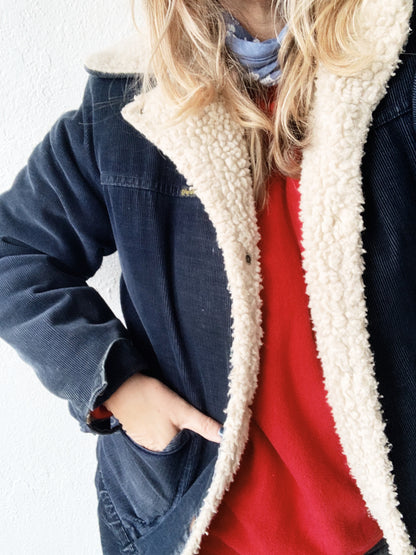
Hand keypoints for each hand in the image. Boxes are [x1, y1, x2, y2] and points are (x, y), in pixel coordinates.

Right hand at [104, 372, 222, 451]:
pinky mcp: (139, 435)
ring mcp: (145, 444)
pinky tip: (165, 420)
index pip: (190, 454)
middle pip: (179, 449)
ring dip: (174, 435)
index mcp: (167, 450)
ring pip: (168, 443)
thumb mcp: (182, 409)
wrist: (121, 386)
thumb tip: (226, 436)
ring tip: (178, 422)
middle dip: (187, 440)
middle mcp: (155, 453)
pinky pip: (157, 438)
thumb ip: (203, 425)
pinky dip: (163, 431)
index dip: (199, 445)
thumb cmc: (150, 397)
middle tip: (191, 424)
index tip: (206, 436)